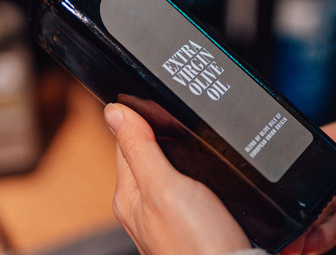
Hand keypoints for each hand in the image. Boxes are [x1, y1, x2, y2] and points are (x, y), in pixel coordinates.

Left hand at [104, 99, 251, 254]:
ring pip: (180, 171)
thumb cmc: (197, 246)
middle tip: (188, 115)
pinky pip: (200, 191)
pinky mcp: (199, 226)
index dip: (142, 116)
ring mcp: (173, 218)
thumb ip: (140, 148)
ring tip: (205, 142)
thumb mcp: (165, 187)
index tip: (156, 96)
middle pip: (155, 154)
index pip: (127, 140)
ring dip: (193, 155)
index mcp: (131, 195)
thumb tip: (114, 111)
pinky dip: (210, 178)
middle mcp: (147, 207)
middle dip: (171, 134)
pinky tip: (220, 176)